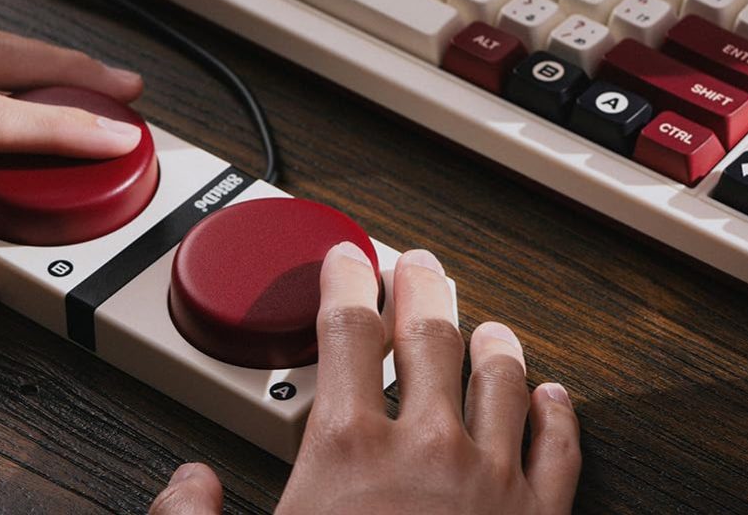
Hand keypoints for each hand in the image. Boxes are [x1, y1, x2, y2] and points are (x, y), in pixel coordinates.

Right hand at [151, 245, 580, 514]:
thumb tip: (187, 487)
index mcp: (349, 451)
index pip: (348, 332)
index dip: (344, 283)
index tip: (344, 260)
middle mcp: (428, 450)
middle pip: (431, 334)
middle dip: (422, 289)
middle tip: (419, 266)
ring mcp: (491, 482)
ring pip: (502, 378)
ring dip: (493, 341)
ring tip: (487, 323)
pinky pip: (560, 449)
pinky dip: (558, 413)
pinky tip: (553, 396)